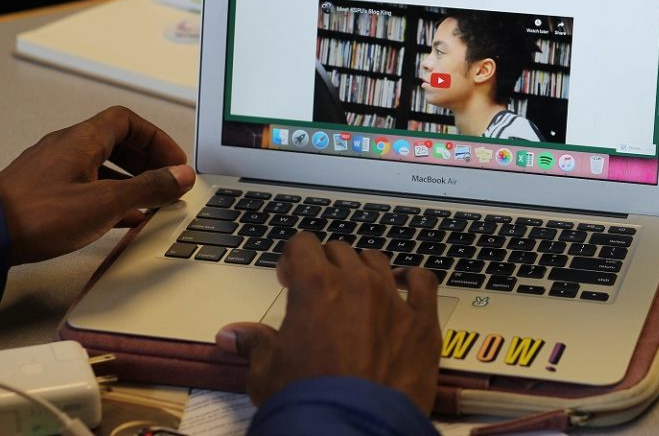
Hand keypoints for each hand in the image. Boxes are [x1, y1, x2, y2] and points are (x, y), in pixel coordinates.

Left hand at [0, 106, 194, 264]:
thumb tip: (180, 176)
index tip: (173, 160)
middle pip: (117, 141)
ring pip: (101, 164)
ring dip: (128, 180)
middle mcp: (65, 148)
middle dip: (146, 160)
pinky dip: (108, 194)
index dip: (156, 139)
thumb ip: (149, 188)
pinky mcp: (42, 192)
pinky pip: (85, 184)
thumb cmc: (36, 215)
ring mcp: (51, 169)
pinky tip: (116, 217)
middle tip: (165, 179)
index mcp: (82, 140)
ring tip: (146, 201)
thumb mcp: (107, 202)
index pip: (128, 121)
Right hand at [215, 233, 440, 414]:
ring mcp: (394, 299)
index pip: (303, 244)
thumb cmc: (308, 400)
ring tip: (357, 292)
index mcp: (316, 286)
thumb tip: (231, 335)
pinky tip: (406, 285)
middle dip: (326, 265)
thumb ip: (254, 344)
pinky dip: (414, 279)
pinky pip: (424, 282)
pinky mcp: (423, 322)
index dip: (294, 258)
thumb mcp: (268, 372)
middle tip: (319, 291)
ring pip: (378, 262)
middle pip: (340, 251)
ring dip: (364, 270)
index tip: (290, 278)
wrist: (352, 428)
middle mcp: (357, 283)